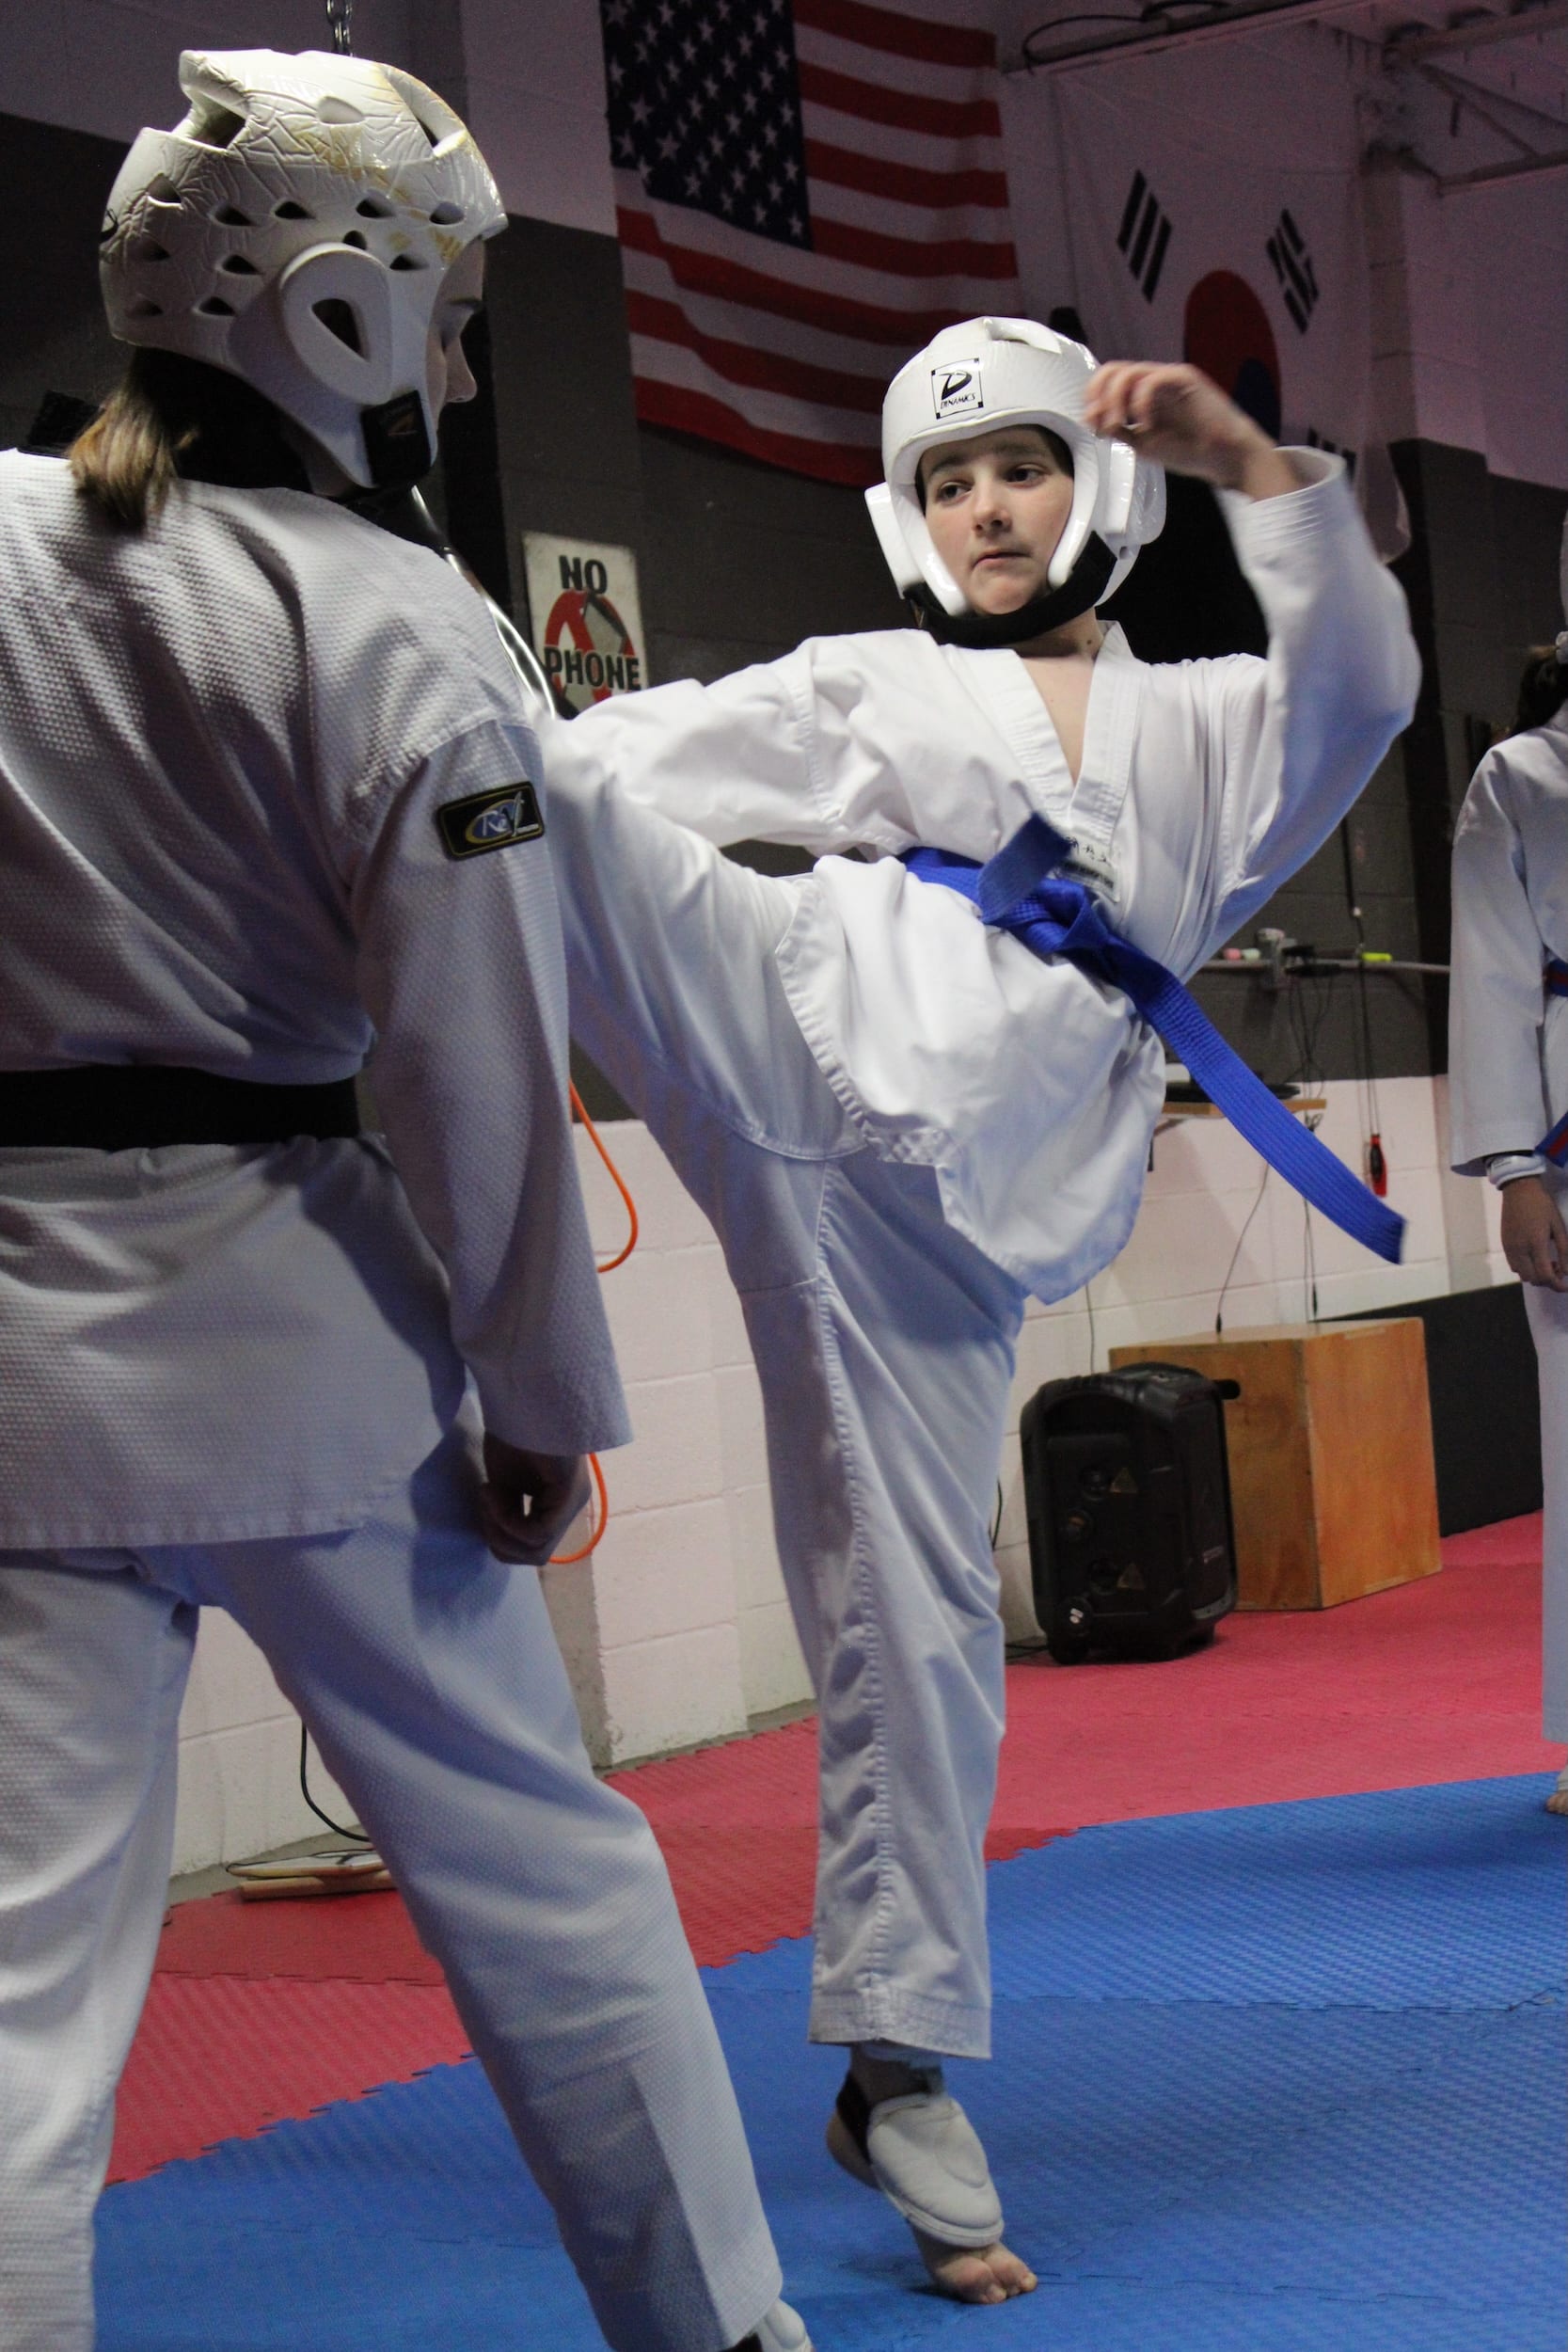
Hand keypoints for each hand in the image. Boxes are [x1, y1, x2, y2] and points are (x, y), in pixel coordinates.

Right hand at [479, 1436, 590, 1564]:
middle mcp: (570, 1507)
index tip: (485, 1503)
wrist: (524, 1397)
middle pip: (535, 1556)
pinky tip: (493, 1489)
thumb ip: (508, 1512)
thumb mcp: (505, 1485)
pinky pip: (538, 1531)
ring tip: (489, 1494)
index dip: (500, 1538)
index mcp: (556, 1504)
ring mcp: (573, 1501)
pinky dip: (507, 1520)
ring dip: (501, 1530)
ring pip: (537, 1551)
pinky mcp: (570, 1493)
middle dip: (499, 1540)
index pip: (532, 1548)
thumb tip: (501, 1541)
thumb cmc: (513, 1432)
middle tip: (485, 1505)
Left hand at [1083, 361, 1304, 499]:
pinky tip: (1145, 425)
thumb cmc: (1189, 451)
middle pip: (1112, 371)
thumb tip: (1094, 420)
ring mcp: (1168, 378)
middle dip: (1099, 397)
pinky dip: (1140, 402)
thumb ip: (1120, 430)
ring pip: (1128, 372)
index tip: (1094, 425)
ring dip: (1115, 400)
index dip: (1093, 399)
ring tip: (1120, 425)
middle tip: (1103, 424)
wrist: (1224, 455)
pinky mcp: (1184, 378)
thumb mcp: (1143, 445)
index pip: (1107, 382)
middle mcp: (1153, 381)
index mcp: (1142, 395)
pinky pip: (1152, 379)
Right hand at [1500, 1176, 1567, 1290]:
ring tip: (1546, 1262)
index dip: (1557, 1285)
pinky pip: (1514, 1266)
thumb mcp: (1558, 1226)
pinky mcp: (1505, 1245)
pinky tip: (1533, 1256)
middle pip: (1533, 1279)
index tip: (1566, 1286)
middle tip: (1558, 1268)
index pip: (1545, 1276)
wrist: (1519, 1189)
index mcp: (1536, 1244)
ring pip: (1522, 1275)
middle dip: (1547, 1281)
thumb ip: (1564, 1251)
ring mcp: (1510, 1248)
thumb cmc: (1542, 1205)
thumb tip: (1566, 1272)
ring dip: (1535, 1275)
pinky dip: (1525, 1268)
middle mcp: (1520, 1250)